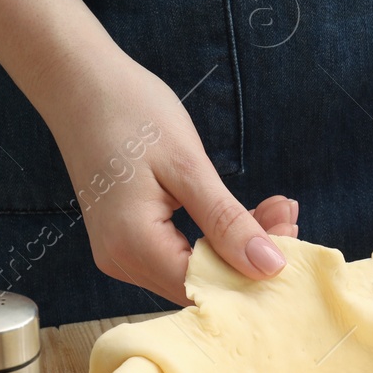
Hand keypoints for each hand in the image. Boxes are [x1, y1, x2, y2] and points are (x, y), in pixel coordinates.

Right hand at [0, 0, 296, 304]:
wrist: (79, 84)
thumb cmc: (130, 112)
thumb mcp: (188, 165)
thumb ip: (227, 222)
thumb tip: (269, 267)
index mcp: (133, 247)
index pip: (208, 289)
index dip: (255, 273)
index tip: (293, 232)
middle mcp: (122, 261)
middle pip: (203, 285)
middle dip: (252, 256)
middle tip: (287, 212)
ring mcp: (120, 253)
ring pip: (195, 271)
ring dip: (238, 245)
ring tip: (275, 207)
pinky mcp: (126, 239)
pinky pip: (180, 254)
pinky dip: (215, 238)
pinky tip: (244, 212)